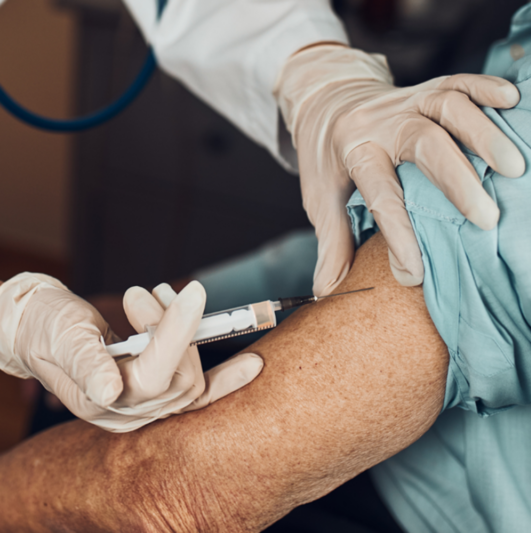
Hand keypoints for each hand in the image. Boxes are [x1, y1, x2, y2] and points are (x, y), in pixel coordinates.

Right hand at [0, 273, 262, 431]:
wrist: (38, 330)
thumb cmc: (48, 328)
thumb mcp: (63, 336)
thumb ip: (87, 361)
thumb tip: (109, 389)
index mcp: (99, 402)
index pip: (154, 373)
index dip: (176, 331)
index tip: (193, 291)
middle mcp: (127, 415)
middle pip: (182, 378)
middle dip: (176, 326)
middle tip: (153, 291)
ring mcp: (145, 411)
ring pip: (193, 379)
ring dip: (189, 333)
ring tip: (158, 297)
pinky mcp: (159, 399)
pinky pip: (202, 395)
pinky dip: (228, 379)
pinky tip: (254, 366)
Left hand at [275, 45, 524, 294]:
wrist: (326, 99)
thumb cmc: (328, 159)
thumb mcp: (320, 198)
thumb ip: (331, 243)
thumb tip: (326, 293)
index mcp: (354, 150)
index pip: (380, 192)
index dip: (398, 233)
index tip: (416, 273)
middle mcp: (383, 122)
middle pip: (423, 143)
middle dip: (457, 180)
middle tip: (488, 219)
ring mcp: (409, 100)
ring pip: (448, 106)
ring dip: (484, 134)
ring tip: (514, 168)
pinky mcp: (429, 88)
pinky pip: (460, 81)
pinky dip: (487, 88)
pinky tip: (513, 101)